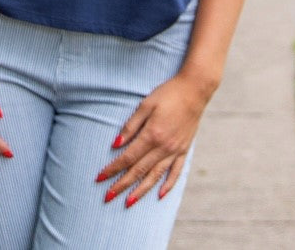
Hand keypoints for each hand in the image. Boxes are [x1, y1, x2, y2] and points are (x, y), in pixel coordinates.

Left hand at [94, 72, 216, 206]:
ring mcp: (175, 150)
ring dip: (141, 191)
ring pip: (155, 176)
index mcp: (152, 135)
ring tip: (128, 203)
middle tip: (107, 197)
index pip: (127, 157)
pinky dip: (168, 185)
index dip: (113, 169)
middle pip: (139, 171)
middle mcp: (164, 147)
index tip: (100, 178)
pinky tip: (160, 195)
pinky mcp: (185, 150)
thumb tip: (115, 144)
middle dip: (122, 185)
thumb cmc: (167, 94)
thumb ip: (131, 126)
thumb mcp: (146, 104)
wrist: (195, 90)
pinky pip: (176, 172)